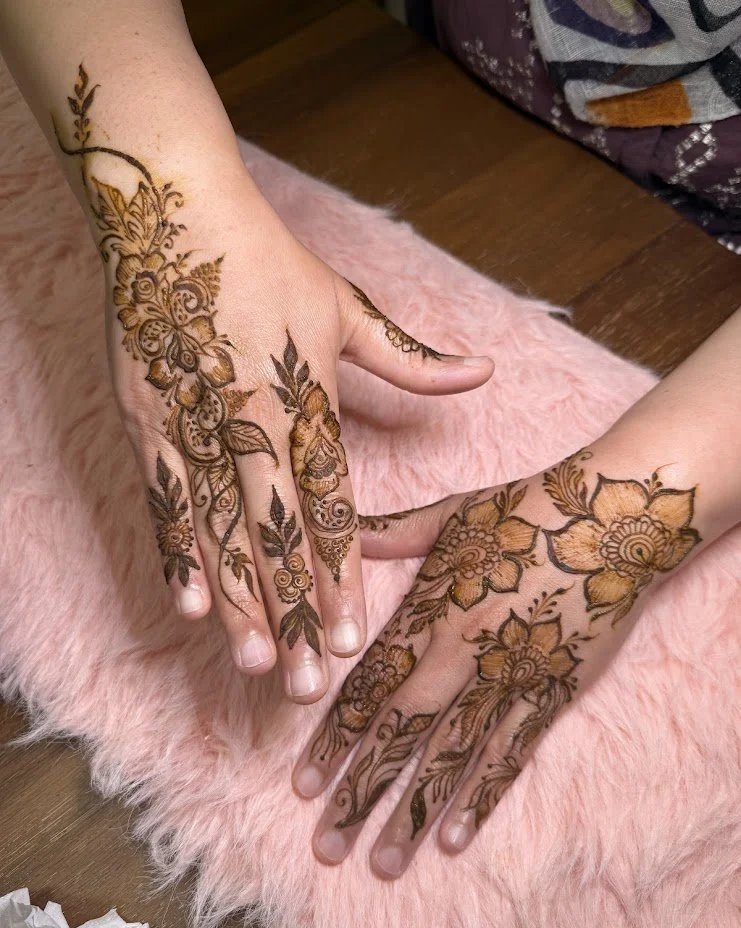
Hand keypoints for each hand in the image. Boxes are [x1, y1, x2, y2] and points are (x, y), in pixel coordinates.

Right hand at [55, 66, 493, 702]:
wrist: (175, 214)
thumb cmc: (269, 262)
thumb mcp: (348, 307)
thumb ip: (411, 360)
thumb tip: (483, 374)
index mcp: (306, 401)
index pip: (329, 508)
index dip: (339, 576)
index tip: (349, 636)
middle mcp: (252, 423)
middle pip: (277, 535)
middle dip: (292, 612)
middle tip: (303, 681)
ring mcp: (194, 425)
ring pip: (221, 530)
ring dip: (238, 599)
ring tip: (253, 659)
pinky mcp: (147, 420)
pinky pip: (164, 497)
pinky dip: (177, 550)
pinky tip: (190, 603)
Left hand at [292, 445, 704, 875]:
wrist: (613, 519)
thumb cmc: (526, 510)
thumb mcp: (449, 514)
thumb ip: (387, 534)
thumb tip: (332, 531)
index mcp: (429, 610)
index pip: (368, 687)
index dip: (334, 738)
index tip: (303, 784)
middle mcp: (461, 652)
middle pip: (400, 733)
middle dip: (360, 791)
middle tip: (327, 845)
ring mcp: (509, 677)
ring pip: (452, 755)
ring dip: (413, 811)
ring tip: (381, 862)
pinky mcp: (552, 693)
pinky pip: (511, 754)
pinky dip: (481, 796)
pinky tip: (454, 839)